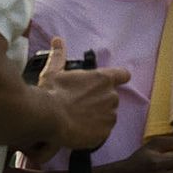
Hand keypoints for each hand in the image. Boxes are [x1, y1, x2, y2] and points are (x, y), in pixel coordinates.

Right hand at [32, 37, 129, 161]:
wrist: (48, 117)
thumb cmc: (52, 92)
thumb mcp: (54, 71)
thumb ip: (59, 56)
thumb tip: (57, 40)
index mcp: (103, 79)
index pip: (123, 75)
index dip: (119, 78)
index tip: (113, 82)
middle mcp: (111, 96)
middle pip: (111, 97)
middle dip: (99, 101)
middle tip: (81, 105)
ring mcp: (110, 115)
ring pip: (108, 115)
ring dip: (97, 117)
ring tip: (78, 119)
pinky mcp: (105, 132)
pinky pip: (103, 132)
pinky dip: (94, 132)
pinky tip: (80, 130)